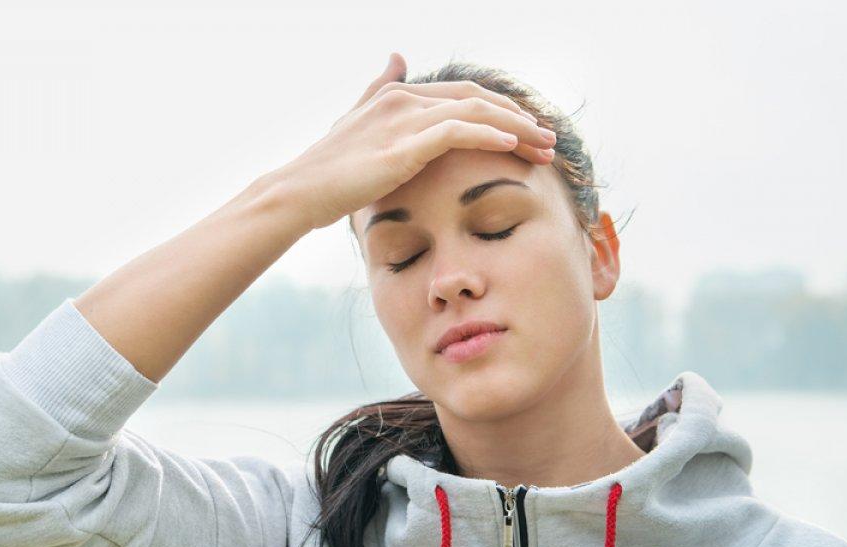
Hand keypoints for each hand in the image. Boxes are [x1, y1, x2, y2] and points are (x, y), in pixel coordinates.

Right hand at [278, 52, 557, 231]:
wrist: (298, 192)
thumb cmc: (327, 169)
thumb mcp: (356, 119)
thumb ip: (378, 87)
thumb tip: (397, 54)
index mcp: (398, 94)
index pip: (464, 95)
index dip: (501, 111)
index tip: (528, 132)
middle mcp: (404, 99)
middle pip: (478, 100)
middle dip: (519, 119)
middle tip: (548, 141)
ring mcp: (403, 119)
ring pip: (476, 113)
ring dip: (516, 130)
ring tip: (544, 148)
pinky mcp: (404, 146)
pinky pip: (457, 132)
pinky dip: (488, 136)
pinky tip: (512, 146)